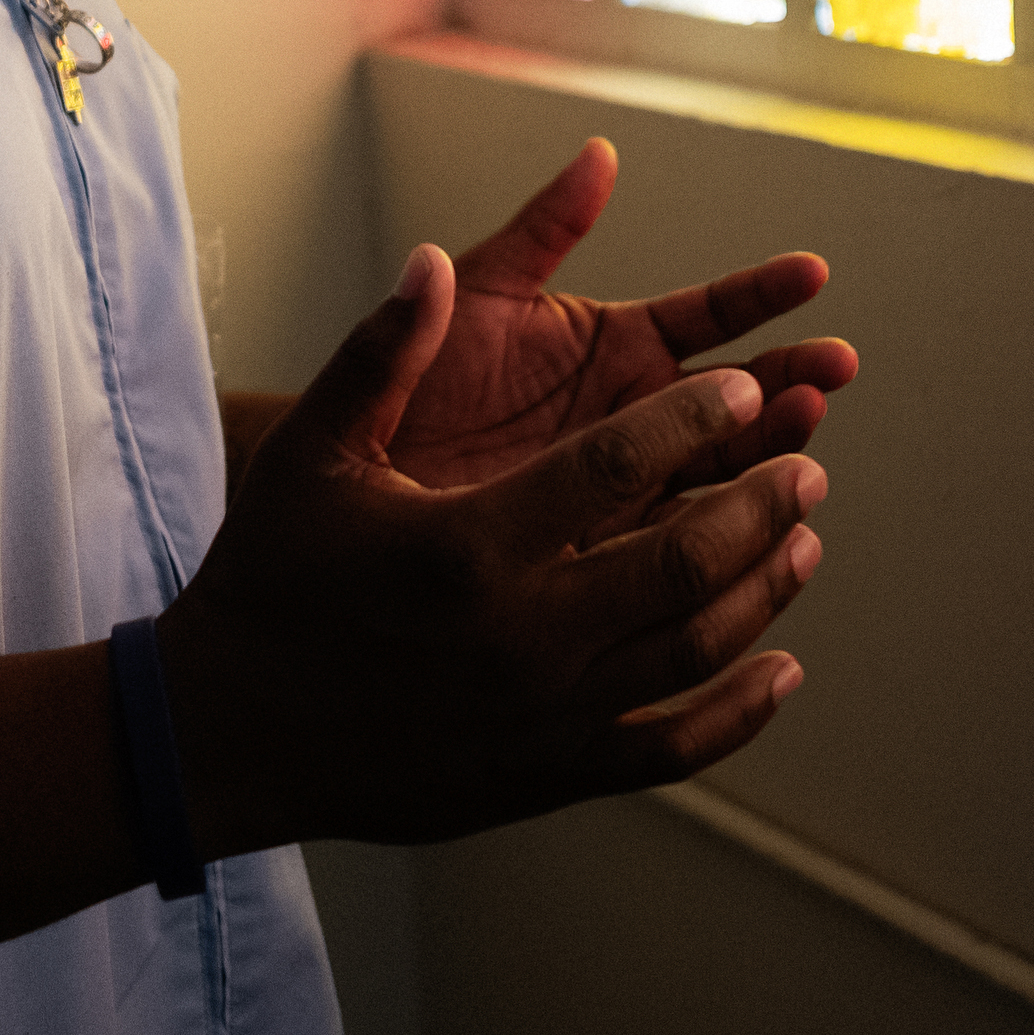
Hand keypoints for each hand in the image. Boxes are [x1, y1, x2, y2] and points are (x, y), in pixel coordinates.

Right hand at [153, 244, 831, 855]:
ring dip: (765, 588)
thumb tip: (433, 260)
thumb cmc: (268, 579)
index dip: (695, 419)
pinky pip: (670, 745)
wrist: (227, 732)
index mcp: (469, 545)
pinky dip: (739, 710)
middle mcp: (520, 633)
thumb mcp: (312, 453)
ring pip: (694, 648)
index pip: (618, 466)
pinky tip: (780, 669)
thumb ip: (382, 353)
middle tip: (806, 459)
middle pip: (685, 558)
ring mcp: (541, 713)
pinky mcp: (545, 774)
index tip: (745, 386)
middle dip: (760, 500)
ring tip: (805, 539)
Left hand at [389, 139, 857, 504]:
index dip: (761, 293)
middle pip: (734, 396)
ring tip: (805, 435)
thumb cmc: (406, 379)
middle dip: (789, 379)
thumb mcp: (474, 294)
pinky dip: (724, 534)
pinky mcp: (608, 553)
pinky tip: (763, 525)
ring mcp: (628, 485)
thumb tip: (599, 153)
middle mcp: (635, 415)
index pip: (708, 315)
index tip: (812, 273)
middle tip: (829, 371)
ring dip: (769, 451)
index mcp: (613, 346)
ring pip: (720, 469)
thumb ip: (541, 230)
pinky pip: (677, 542)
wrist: (349, 481)